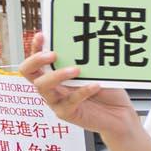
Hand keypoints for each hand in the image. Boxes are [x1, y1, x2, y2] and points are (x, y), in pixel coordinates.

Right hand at [20, 53, 137, 135]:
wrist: (121, 114)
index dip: (35, 48)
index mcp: (55, 75)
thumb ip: (86, 62)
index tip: (42, 35)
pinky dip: (82, 91)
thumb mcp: (96, 73)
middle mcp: (52, 88)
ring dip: (58, 75)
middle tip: (54, 54)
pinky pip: (69, 102)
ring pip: (43, 87)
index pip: (36, 61)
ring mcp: (56, 102)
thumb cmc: (108, 92)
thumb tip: (84, 44)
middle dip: (37, 61)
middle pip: (29, 73)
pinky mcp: (67, 114)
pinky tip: (95, 85)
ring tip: (76, 69)